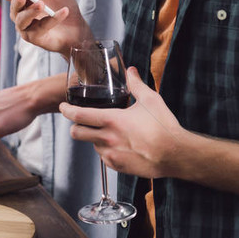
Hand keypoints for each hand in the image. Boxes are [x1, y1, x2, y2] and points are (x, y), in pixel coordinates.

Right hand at [11, 0, 92, 56]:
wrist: (77, 26)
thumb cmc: (63, 3)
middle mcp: (19, 14)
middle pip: (13, 7)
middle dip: (16, 0)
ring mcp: (25, 27)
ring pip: (23, 19)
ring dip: (31, 11)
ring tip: (41, 4)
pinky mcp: (34, 38)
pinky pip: (41, 27)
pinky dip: (53, 19)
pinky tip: (64, 11)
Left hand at [59, 66, 185, 178]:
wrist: (176, 155)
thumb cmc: (164, 127)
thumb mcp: (150, 100)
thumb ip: (136, 84)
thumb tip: (130, 71)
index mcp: (112, 120)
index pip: (79, 115)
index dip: (67, 110)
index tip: (63, 107)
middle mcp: (108, 139)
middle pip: (77, 134)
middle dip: (75, 126)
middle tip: (81, 122)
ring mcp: (112, 155)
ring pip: (91, 145)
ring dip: (94, 139)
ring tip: (109, 132)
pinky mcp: (118, 167)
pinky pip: (104, 158)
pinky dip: (106, 150)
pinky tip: (119, 145)